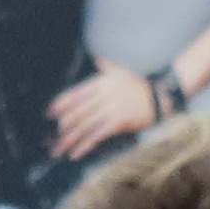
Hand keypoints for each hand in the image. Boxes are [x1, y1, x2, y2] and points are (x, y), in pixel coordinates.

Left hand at [46, 63, 164, 160]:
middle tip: (48, 139)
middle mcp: (103, 95)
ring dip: (68, 140)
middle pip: (76, 113)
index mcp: (101, 82)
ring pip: (84, 126)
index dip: (60, 104)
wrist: (161, 95)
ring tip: (56, 150)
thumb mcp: (121, 70)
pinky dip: (84, 145)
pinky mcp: (118, 121)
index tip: (48, 114)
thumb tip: (97, 56)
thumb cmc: (139, 84)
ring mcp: (110, 108)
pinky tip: (75, 153)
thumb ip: (106, 65)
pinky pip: (97, 135)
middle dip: (60, 128)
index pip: (75, 94)